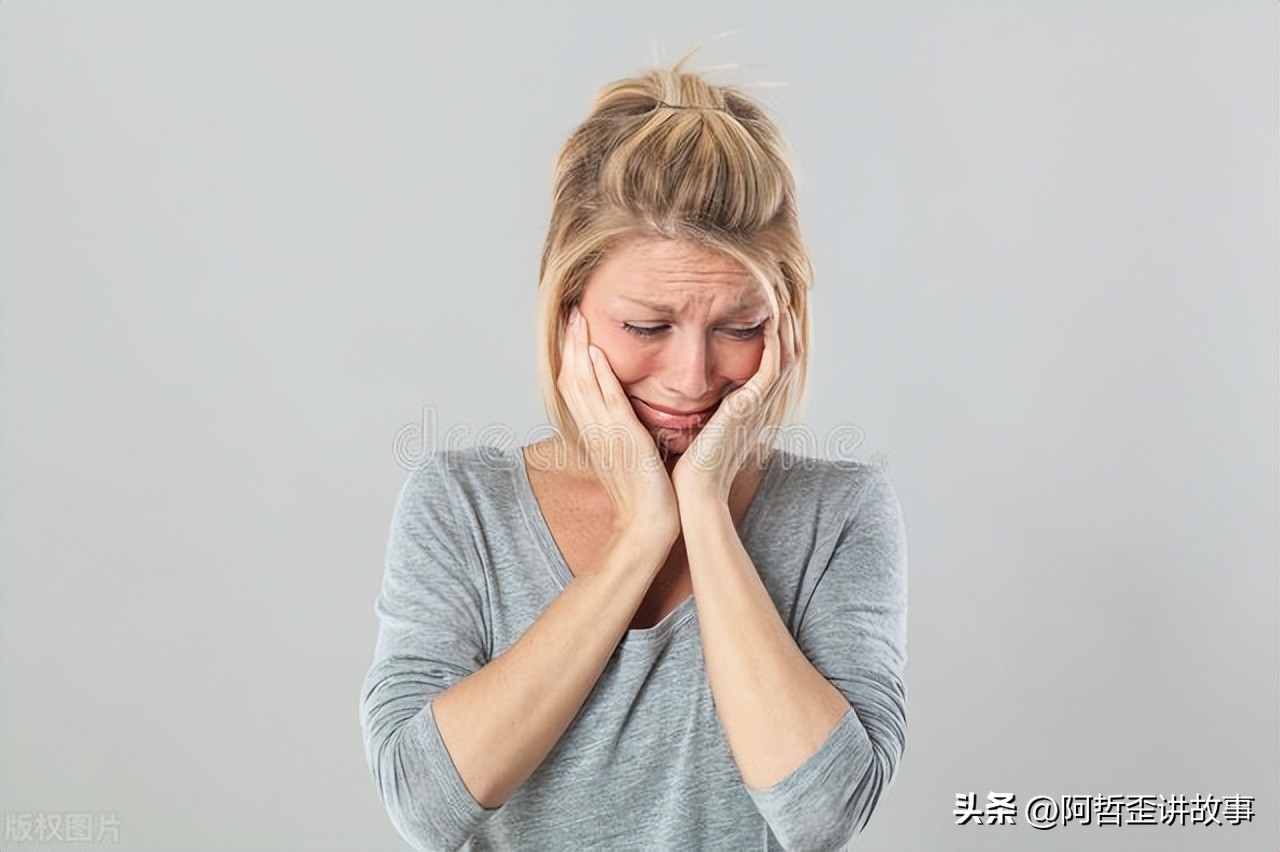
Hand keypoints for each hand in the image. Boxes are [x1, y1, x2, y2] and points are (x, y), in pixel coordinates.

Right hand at [556, 307, 680, 544]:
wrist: (646, 524)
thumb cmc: (647, 494)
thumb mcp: (634, 454)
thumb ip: (629, 432)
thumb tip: (633, 416)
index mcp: (596, 432)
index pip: (576, 387)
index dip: (573, 357)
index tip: (575, 330)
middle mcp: (595, 429)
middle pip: (572, 378)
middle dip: (570, 344)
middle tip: (571, 312)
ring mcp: (606, 433)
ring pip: (583, 383)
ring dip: (580, 348)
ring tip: (578, 319)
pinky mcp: (623, 438)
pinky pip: (607, 401)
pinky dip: (600, 375)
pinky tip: (598, 352)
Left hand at [672, 309, 797, 503]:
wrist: (694, 492)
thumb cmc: (691, 468)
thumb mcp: (702, 431)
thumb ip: (704, 412)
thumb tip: (691, 396)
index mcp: (751, 411)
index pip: (773, 366)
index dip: (777, 338)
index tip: (769, 312)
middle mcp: (760, 407)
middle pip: (787, 356)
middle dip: (787, 326)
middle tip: (782, 296)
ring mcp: (757, 407)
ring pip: (786, 357)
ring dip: (786, 327)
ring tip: (781, 299)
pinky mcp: (747, 408)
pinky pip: (771, 367)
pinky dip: (775, 342)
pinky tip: (770, 321)